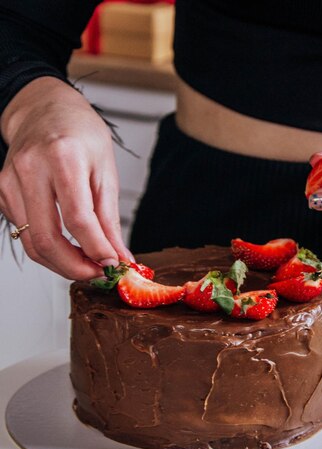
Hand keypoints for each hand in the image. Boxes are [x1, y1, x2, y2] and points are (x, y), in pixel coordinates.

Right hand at [0, 77, 133, 278]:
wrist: (45, 109)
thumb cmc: (79, 134)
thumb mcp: (106, 172)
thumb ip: (109, 220)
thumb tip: (118, 257)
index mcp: (62, 157)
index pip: (78, 220)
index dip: (96, 251)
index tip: (112, 266)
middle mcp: (30, 168)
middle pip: (47, 239)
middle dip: (74, 267)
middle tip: (97, 274)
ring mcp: (9, 181)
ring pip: (31, 243)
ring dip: (60, 263)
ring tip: (85, 263)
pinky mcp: (1, 192)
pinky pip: (24, 233)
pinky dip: (47, 247)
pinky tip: (65, 243)